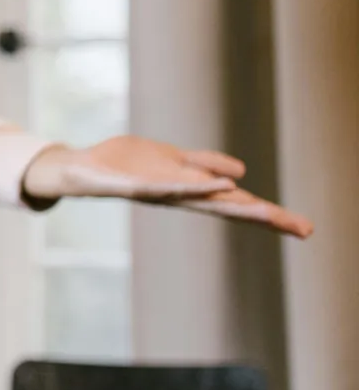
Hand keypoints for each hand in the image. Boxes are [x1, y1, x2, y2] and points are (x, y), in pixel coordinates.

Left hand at [21, 136, 312, 237]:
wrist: (81, 170)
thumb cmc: (128, 165)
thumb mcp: (175, 160)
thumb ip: (206, 164)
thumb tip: (243, 173)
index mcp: (193, 191)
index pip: (239, 204)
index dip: (272, 215)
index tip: (307, 229)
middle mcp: (182, 197)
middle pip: (231, 209)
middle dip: (268, 218)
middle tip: (304, 229)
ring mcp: (162, 193)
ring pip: (205, 202)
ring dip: (235, 204)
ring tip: (266, 208)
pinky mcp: (138, 186)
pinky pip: (170, 188)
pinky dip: (195, 187)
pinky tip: (218, 186)